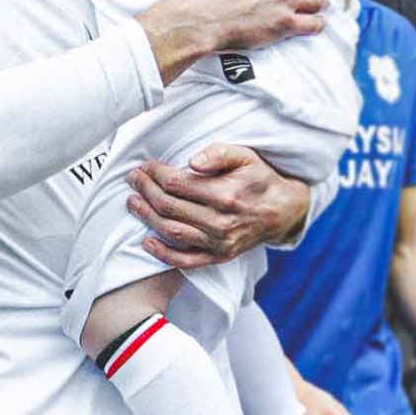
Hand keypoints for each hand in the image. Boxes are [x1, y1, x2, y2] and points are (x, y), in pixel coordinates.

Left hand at [125, 141, 311, 270]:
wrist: (283, 211)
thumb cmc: (260, 179)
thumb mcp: (246, 156)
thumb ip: (219, 154)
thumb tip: (192, 162)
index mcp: (225, 194)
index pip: (177, 184)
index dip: (156, 173)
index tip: (146, 166)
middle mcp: (220, 222)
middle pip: (170, 207)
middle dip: (146, 191)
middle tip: (133, 179)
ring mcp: (218, 243)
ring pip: (172, 231)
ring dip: (147, 217)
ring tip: (133, 202)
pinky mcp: (218, 256)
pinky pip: (185, 260)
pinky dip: (163, 253)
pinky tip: (146, 241)